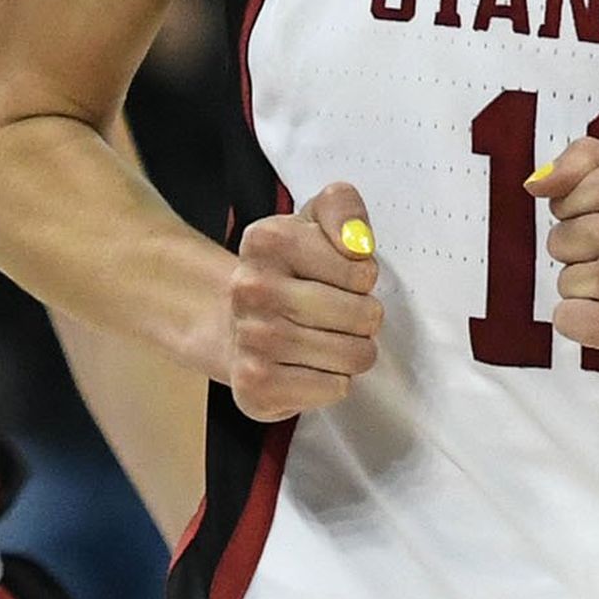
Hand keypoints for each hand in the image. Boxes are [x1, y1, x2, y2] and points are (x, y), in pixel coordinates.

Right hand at [224, 181, 383, 420]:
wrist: (234, 325)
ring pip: (352, 355)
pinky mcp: (255, 387)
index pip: (361, 270)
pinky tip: (309, 367)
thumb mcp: (314, 223)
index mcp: (265, 241)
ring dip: (351, 351)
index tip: (339, 277)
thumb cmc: (289, 275)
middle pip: (362, 316)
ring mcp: (250, 339)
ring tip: (327, 340)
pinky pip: (334, 388)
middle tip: (339, 315)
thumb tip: (357, 243)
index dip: (361, 277)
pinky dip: (332, 381)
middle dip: (363, 318)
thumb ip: (343, 209)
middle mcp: (250, 288)